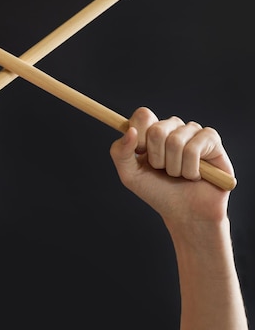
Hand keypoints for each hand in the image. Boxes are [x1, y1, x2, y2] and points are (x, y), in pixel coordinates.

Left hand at [110, 107, 233, 225]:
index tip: (142, 155)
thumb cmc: (158, 192)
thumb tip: (130, 131)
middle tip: (164, 171)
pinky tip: (195, 175)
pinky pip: (193, 149)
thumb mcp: (130, 175)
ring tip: (180, 175)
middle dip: (157, 159)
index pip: (143, 115)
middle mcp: (173, 127)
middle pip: (157, 130)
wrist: (186, 214)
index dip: (140, 138)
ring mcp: (192, 131)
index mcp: (152, 130)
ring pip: (175, 142)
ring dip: (175, 168)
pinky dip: (190, 170)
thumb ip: (120, 152)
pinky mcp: (211, 139)